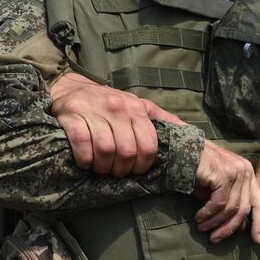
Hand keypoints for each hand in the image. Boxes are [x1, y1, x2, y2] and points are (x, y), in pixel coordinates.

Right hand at [49, 73, 182, 176]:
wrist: (71, 88)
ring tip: (100, 168)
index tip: (135, 171)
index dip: (143, 165)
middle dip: (122, 170)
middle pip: (127, 152)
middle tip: (115, 172)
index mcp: (137, 108)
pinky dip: (85, 159)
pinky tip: (86, 161)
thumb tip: (188, 133)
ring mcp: (95, 112)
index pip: (148, 146)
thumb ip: (162, 120)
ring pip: (106, 150)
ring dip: (103, 167)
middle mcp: (118, 108)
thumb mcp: (139, 105)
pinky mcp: (72, 117)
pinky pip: (82, 144)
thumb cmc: (109, 102)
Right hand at [194, 141, 259, 243]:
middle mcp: (245, 170)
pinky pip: (219, 203)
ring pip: (231, 208)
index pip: (259, 201)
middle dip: (230, 228)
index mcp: (247, 173)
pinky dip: (208, 214)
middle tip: (215, 239)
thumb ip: (229, 204)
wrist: (180, 149)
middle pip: (245, 208)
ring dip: (215, 222)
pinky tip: (199, 218)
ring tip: (202, 228)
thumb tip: (242, 227)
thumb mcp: (216, 189)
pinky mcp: (224, 174)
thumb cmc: (197, 170)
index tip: (257, 240)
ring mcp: (236, 171)